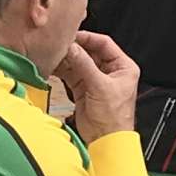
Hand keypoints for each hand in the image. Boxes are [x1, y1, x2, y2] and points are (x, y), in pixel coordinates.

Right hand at [55, 29, 138, 143]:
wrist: (105, 140)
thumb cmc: (114, 117)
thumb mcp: (100, 86)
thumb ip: (84, 65)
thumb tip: (71, 48)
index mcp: (122, 66)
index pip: (104, 44)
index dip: (88, 38)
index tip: (73, 36)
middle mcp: (109, 71)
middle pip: (89, 52)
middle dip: (75, 49)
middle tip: (60, 45)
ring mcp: (95, 79)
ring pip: (78, 62)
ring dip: (66, 59)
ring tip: (54, 54)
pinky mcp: (82, 88)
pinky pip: (70, 74)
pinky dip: (61, 70)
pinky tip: (53, 66)